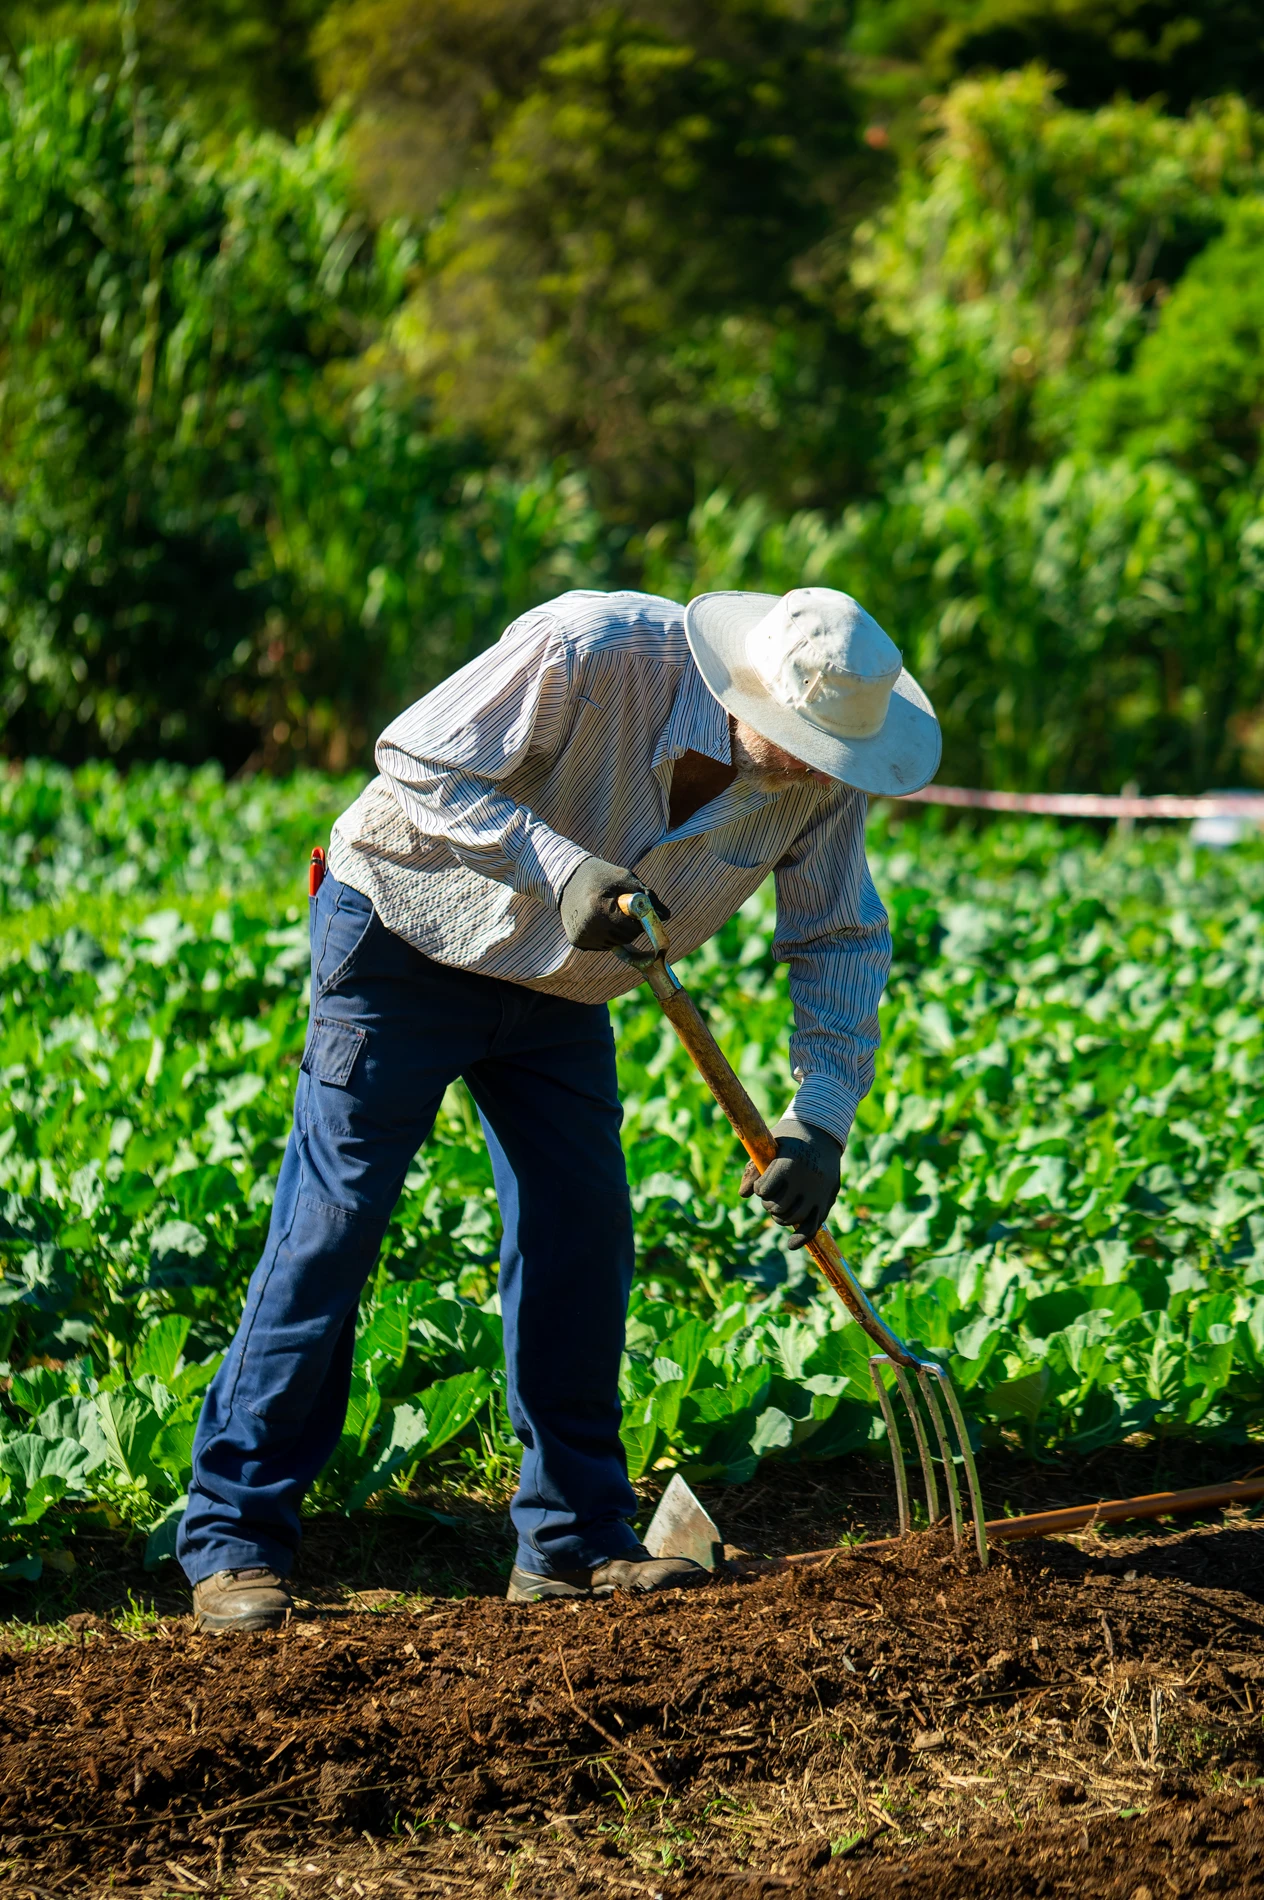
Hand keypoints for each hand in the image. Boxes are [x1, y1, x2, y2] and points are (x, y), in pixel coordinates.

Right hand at [557, 857, 670, 950]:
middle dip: (630, 926)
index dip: (638, 919)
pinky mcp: (577, 942)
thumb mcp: (626, 879)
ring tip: (609, 912)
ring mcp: (581, 936)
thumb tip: (666, 916)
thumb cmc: (601, 876)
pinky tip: (598, 920)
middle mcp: (588, 927)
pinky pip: (603, 946)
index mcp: (600, 910)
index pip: (632, 929)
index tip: (634, 909)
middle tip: (621, 910)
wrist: (568, 878)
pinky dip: (606, 936)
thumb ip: (648, 898)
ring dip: (619, 932)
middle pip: (625, 939)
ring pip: (615, 944)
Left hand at [739, 1117, 841, 1248]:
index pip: (763, 1190)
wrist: (823, 1131)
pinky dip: (801, 1237)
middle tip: (770, 1195)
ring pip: (793, 1219)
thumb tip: (743, 1194)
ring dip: (780, 1216)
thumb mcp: (769, 1145)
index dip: (760, 1188)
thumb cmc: (790, 1138)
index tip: (763, 1182)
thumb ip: (754, 1169)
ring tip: (779, 1206)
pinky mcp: (827, 1199)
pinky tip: (790, 1245)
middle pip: (777, 1207)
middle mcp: (805, 1181)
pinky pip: (814, 1226)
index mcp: (788, 1166)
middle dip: (769, 1204)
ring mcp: (818, 1193)